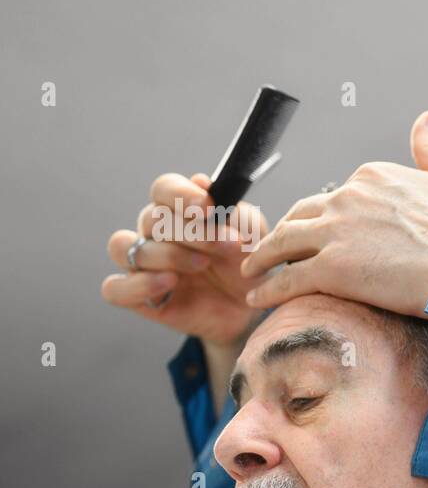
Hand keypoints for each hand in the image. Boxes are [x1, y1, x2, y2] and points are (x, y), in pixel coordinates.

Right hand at [101, 173, 268, 346]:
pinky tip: (170, 282)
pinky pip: (115, 288)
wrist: (252, 306)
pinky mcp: (138, 296)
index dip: (181, 195)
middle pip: (151, 219)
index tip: (209, 208)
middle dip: (193, 232)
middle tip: (228, 244)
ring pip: (126, 248)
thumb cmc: (246, 263)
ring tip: (203, 265)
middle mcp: (154, 233)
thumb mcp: (250, 233)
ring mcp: (142, 264)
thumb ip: (229, 208)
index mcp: (178, 210)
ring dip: (168, 254)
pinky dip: (139, 284)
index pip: (163, 189)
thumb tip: (200, 181)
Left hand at [240, 111, 427, 317]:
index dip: (327, 217)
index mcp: (374, 177)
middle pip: (302, 214)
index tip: (323, 234)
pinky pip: (287, 279)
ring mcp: (336, 232)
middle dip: (285, 232)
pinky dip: (267, 289)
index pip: (337, 196)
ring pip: (283, 241)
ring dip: (263, 257)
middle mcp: (348, 197)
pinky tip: (257, 298)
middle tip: (274, 250)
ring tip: (253, 271)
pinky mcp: (331, 269)